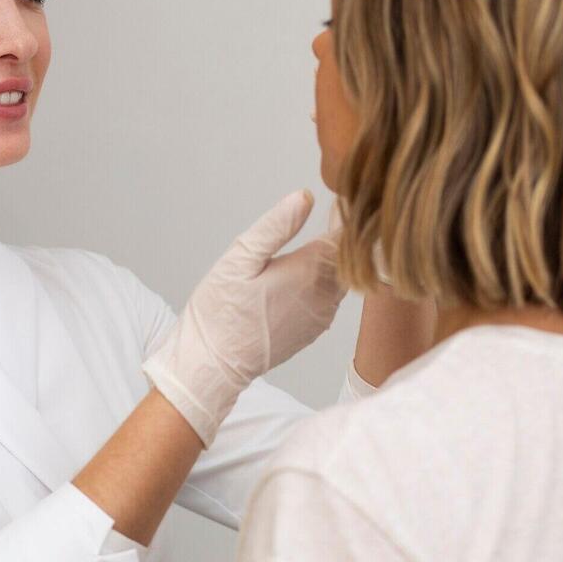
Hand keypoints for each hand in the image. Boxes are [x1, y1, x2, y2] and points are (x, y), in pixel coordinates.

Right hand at [143, 190, 346, 445]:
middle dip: (343, 238)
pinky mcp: (313, 330)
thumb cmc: (221, 311)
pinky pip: (329, 299)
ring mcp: (321, 316)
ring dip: (334, 261)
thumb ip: (276, 226)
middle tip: (335, 215)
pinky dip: (324, 283)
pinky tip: (303, 276)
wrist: (214, 365)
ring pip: (340, 279)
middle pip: (348, 257)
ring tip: (319, 242)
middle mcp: (324, 295)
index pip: (345, 235)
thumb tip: (305, 197)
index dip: (345, 215)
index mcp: (309, 271)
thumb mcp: (240, 258)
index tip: (342, 199)